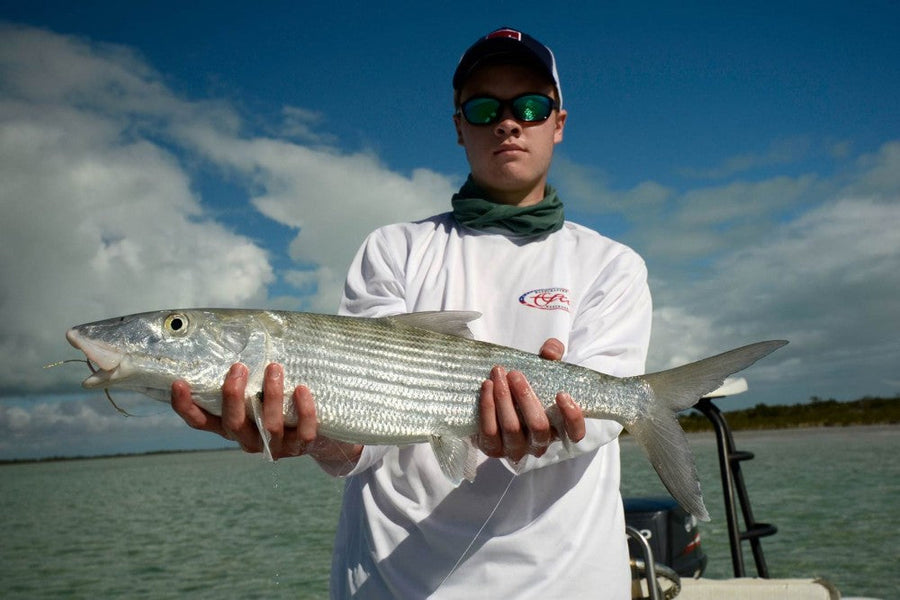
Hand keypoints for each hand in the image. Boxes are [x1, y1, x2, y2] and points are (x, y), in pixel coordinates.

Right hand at [171, 363, 361, 468]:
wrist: (318, 432)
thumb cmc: (279, 402)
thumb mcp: (256, 392)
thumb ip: (244, 378)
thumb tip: (236, 335)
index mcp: (230, 426)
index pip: (200, 422)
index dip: (186, 406)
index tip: (179, 382)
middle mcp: (248, 440)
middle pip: (233, 423)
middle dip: (234, 395)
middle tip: (239, 366)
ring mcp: (275, 446)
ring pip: (269, 426)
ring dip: (271, 395)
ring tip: (274, 367)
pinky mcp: (301, 447)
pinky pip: (303, 431)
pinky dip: (303, 410)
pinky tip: (302, 389)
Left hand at [476, 338, 585, 461]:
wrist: (498, 400)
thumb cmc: (526, 387)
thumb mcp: (543, 369)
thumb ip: (552, 355)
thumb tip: (550, 351)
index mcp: (558, 428)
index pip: (575, 433)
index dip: (572, 418)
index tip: (562, 394)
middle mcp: (540, 444)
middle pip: (538, 426)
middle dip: (525, 397)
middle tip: (515, 374)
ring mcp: (517, 450)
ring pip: (512, 428)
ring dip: (504, 398)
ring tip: (498, 375)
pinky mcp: (493, 449)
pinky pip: (490, 431)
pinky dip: (488, 407)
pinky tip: (487, 386)